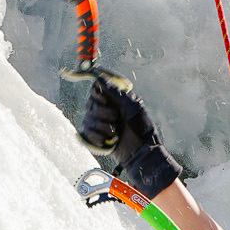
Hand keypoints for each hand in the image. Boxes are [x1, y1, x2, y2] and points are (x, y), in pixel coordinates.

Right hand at [78, 74, 181, 198]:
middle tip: (116, 119)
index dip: (98, 95)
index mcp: (114, 100)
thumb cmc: (142, 128)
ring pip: (88, 118)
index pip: (95, 90)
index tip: (106, 100)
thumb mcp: (131, 105)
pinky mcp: (97, 138)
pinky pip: (86, 133)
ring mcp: (101, 124)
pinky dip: (96, 137)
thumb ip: (115, 91)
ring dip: (102, 126)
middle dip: (102, 113)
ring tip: (115, 132)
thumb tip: (99, 76)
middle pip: (90, 103)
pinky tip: (108, 141)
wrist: (142, 153)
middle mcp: (106, 110)